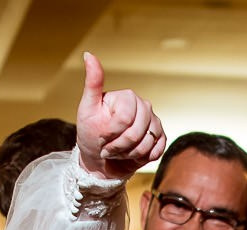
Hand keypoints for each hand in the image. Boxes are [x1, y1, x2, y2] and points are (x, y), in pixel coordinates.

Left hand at [76, 53, 164, 181]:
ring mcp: (154, 122)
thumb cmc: (91, 133)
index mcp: (128, 97)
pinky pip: (156, 151)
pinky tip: (131, 155)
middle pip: (136, 132)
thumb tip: (88, 54)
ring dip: (128, 154)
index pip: (124, 118)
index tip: (101, 136)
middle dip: (118, 146)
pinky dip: (141, 158)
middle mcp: (144, 106)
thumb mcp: (87, 108)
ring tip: (118, 151)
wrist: (99, 159)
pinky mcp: (160, 138)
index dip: (111, 133)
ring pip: (146, 144)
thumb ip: (92, 83)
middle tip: (108, 147)